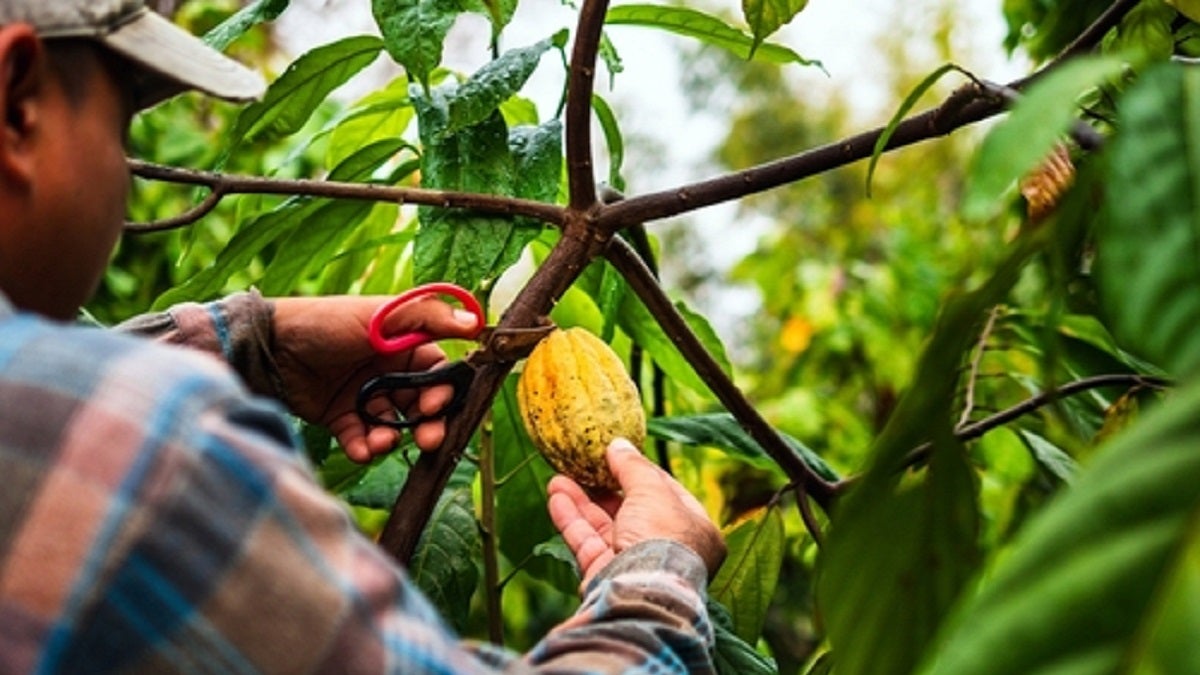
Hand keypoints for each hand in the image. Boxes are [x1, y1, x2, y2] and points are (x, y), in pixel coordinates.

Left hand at [270, 294, 480, 462]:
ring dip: (393, 437)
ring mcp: (363, 395)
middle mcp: (387, 371)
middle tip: (427, 439)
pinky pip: (361, 438)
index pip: (437, 372)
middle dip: (426, 424)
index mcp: (402, 344)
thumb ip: (430, 318)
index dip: (443, 392)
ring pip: (392, 424)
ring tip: (381, 441)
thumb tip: (476, 322)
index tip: (437, 405)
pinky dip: (365, 447)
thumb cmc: (328, 323)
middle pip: (420, 404)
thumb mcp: (383, 316)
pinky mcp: (340, 416)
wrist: (269, 347)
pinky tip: (362, 449)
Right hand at [547, 438, 725, 589]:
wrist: (643, 593)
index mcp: (696, 530)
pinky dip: (572, 521)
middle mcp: (667, 549)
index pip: (667, 494)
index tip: (617, 455)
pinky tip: (556, 498)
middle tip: (583, 465)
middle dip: (603, 487)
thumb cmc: (661, 539)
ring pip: (605, 527)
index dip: (641, 472)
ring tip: (557, 479)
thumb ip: (633, 466)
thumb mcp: (652, 490)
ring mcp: (636, 565)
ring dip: (581, 502)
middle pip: (632, 511)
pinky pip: (588, 544)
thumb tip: (619, 445)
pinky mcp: (609, 577)